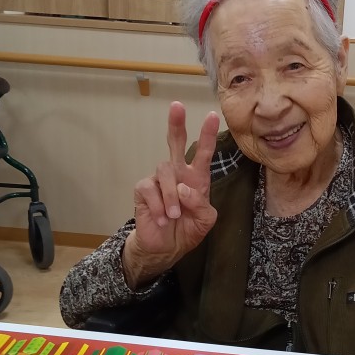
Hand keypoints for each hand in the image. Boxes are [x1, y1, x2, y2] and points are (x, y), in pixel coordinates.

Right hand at [122, 102, 219, 286]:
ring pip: (165, 172)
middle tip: (177, 106)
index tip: (212, 115)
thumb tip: (184, 188)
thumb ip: (201, 204)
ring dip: (172, 197)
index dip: (206, 134)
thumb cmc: (187, 229)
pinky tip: (161, 219)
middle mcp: (177, 173)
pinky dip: (158, 206)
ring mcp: (158, 180)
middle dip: (176, 124)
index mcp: (196, 178)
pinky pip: (150, 189)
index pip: (202, 152)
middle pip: (174, 142)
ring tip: (173, 216)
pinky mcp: (143, 189)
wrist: (166, 247)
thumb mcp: (205, 220)